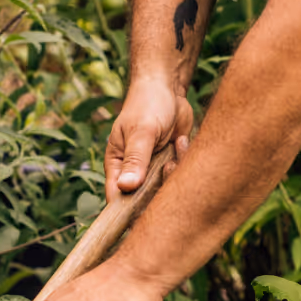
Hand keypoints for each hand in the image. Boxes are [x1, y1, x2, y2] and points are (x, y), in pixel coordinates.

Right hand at [105, 76, 192, 201]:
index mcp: (117, 168)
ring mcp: (153, 173)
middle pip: (144, 202)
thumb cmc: (147, 105)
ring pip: (165, 191)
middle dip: (160, 189)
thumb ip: (135, 160)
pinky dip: (183, 161)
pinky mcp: (170, 167)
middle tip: (168, 165)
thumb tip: (126, 188)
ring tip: (175, 145)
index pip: (117, 200)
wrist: (168, 89)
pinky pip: (179, 178)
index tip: (145, 209)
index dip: (128, 212)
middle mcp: (134, 175)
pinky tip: (181, 141)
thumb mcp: (141, 132)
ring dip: (174, 171)